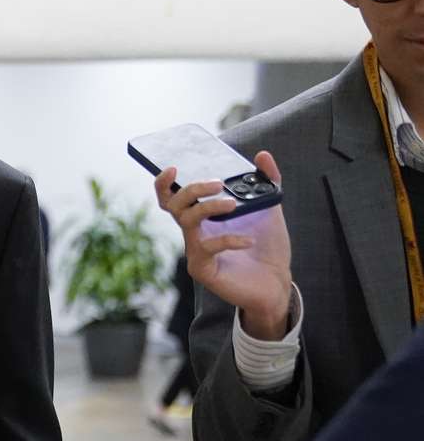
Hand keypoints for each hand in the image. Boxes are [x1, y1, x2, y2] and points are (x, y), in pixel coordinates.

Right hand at [154, 152, 292, 339]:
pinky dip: (228, 239)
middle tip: (217, 183)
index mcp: (203, 217)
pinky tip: (249, 240)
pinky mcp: (202, 269)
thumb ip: (267, 182)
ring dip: (207, 207)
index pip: (172, 198)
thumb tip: (263, 155)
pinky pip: (206, 248)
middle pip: (173, 205)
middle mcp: (194, 232)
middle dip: (192, 189)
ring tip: (232, 204)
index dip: (164, 183)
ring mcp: (196, 251)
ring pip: (186, 222)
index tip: (174, 167)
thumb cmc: (267, 248)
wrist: (276, 284)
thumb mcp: (270, 209)